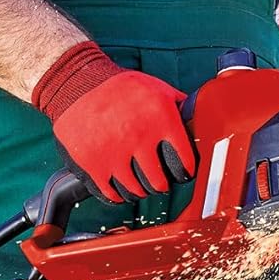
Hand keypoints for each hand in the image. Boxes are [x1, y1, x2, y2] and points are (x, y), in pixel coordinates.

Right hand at [31, 42, 196, 203]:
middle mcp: (140, 137)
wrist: (78, 85)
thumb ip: (179, 106)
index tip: (183, 173)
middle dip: (163, 184)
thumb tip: (200, 119)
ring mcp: (115, 153)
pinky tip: (120, 186)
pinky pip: (111, 194)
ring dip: (140, 190)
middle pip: (160, 183)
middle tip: (161, 181)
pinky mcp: (92, 164)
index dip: (186, 171)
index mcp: (161, 118)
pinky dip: (117, 194)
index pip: (184, 161)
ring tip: (140, 183)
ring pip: (136, 191)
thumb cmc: (120, 87)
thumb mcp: (157, 88)